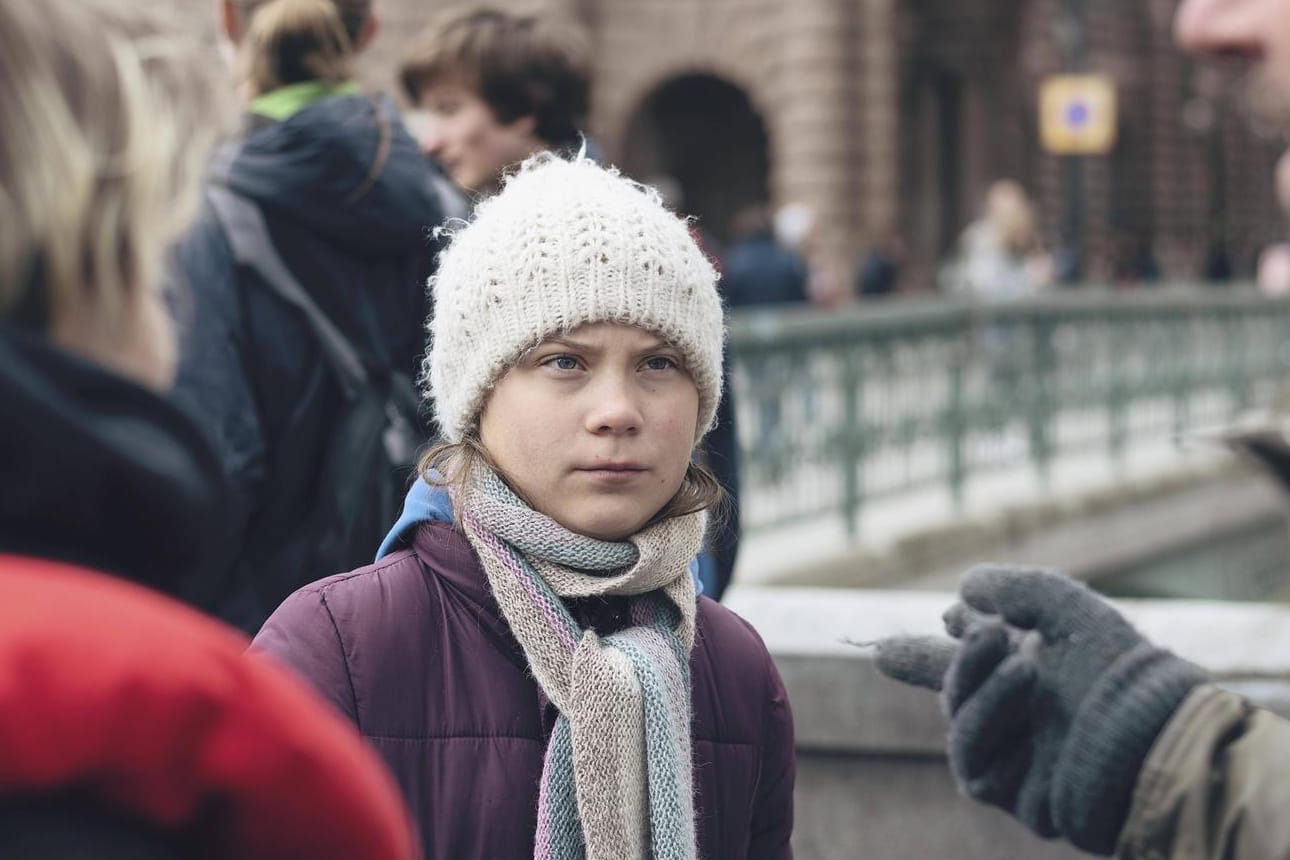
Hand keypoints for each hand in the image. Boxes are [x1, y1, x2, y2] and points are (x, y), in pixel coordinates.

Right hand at [874, 565, 1205, 855]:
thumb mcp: (1066, 608)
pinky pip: (976, 765)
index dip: (916, 655)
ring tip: (1016, 658)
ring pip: (958, 725)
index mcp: (1021, 674)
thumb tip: (959, 594)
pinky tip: (1025, 696)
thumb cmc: (1119, 669)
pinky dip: (992, 724)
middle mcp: (1014, 717)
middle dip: (926, 660)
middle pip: (949, 692)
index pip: (956, 665)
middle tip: (952, 624)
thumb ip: (1013, 588)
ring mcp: (1013, 757)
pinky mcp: (1016, 794)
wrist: (1158, 734)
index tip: (881, 649)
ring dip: (977, 686)